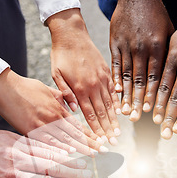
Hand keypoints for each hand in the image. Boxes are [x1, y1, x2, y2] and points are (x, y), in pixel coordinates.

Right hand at [0, 68, 101, 155]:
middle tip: (103, 151)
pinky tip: (68, 155)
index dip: (91, 134)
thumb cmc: (26, 87)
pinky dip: (58, 148)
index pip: (78, 125)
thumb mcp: (48, 89)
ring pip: (64, 139)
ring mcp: (41, 124)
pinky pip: (46, 142)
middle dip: (90, 143)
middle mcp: (53, 117)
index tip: (101, 141)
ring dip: (79, 148)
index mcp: (58, 108)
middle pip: (75, 134)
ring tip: (92, 155)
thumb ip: (63, 98)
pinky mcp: (29, 129)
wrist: (4, 86)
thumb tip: (75, 107)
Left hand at [0, 130, 93, 177]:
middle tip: (90, 173)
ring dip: (66, 156)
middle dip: (72, 169)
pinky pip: (36, 141)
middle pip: (50, 165)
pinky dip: (52, 145)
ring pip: (46, 151)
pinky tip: (63, 148)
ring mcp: (14, 146)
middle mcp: (15, 160)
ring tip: (83, 159)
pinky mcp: (11, 137)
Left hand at [47, 8, 119, 142]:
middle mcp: (93, 85)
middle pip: (102, 113)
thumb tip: (74, 111)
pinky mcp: (107, 72)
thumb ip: (65, 93)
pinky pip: (114, 91)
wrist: (72, 34)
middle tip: (113, 143)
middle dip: (108, 130)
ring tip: (118, 133)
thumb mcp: (56, 74)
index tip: (100, 141)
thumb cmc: (60, 55)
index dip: (96, 130)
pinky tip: (120, 113)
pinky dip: (117, 103)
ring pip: (110, 104)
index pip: (89, 114)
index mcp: (80, 88)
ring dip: (114, 120)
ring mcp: (102, 79)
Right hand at [110, 0, 173, 121]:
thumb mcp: (168, 32)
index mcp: (157, 46)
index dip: (155, 96)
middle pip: (141, 80)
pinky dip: (116, 79)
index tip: (154, 112)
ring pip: (127, 75)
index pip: (157, 77)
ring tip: (126, 111)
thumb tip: (175, 79)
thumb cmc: (156, 15)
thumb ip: (168, 54)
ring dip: (127, 95)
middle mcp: (142, 47)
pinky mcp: (115, 43)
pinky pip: (115, 65)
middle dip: (139, 101)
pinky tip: (117, 92)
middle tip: (138, 119)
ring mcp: (126, 46)